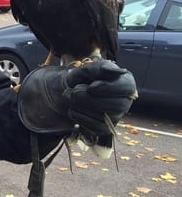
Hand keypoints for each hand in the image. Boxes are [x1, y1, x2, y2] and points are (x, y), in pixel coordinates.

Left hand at [17, 57, 137, 133]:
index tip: (91, 86)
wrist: (68, 91)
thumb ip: (97, 68)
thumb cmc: (82, 78)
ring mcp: (116, 116)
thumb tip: (108, 70)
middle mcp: (124, 101)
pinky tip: (72, 109)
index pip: (127, 88)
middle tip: (74, 92)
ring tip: (69, 97)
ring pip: (105, 117)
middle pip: (117, 105)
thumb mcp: (87, 69)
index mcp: (125, 82)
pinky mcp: (104, 128)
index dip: (108, 88)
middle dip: (91, 99)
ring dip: (82, 107)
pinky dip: (80, 117)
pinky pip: (96, 127)